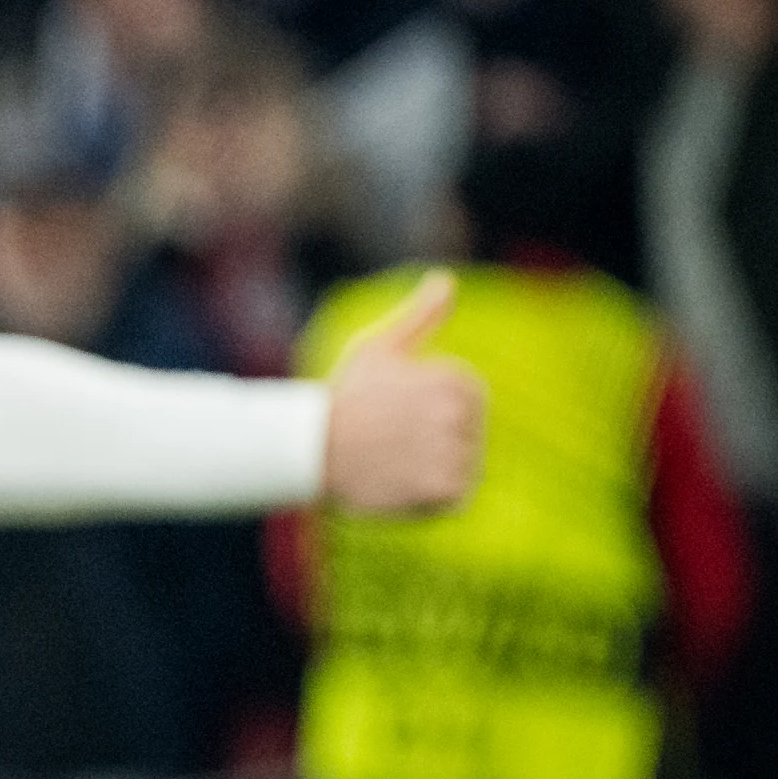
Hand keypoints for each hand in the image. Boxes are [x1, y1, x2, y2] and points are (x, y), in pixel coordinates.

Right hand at [320, 269, 484, 515]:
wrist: (307, 450)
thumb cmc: (343, 398)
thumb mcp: (378, 347)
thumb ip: (421, 316)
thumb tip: (445, 280)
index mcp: (453, 378)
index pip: (469, 402)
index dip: (434, 411)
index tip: (400, 416)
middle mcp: (457, 413)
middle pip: (469, 435)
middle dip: (437, 441)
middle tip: (393, 443)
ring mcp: (451, 452)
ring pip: (465, 467)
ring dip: (435, 471)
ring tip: (395, 465)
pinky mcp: (441, 490)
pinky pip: (456, 497)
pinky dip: (431, 499)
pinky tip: (400, 486)